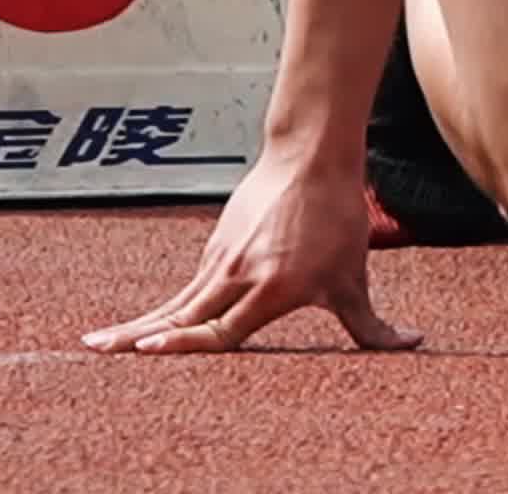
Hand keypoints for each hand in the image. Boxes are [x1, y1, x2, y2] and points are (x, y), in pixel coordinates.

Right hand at [83, 150, 417, 355]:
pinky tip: (143, 325)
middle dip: (139, 337)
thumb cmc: (338, 218)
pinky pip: (187, 286)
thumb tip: (410, 344)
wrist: (312, 158)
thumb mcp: (353, 276)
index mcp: (272, 288)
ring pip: (176, 302)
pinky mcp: (216, 247)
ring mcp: (222, 260)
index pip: (220, 328)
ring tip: (97, 342)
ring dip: (137, 324)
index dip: (184, 342)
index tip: (146, 348)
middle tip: (99, 350)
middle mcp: (239, 276)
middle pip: (182, 316)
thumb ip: (370, 324)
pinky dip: (163, 308)